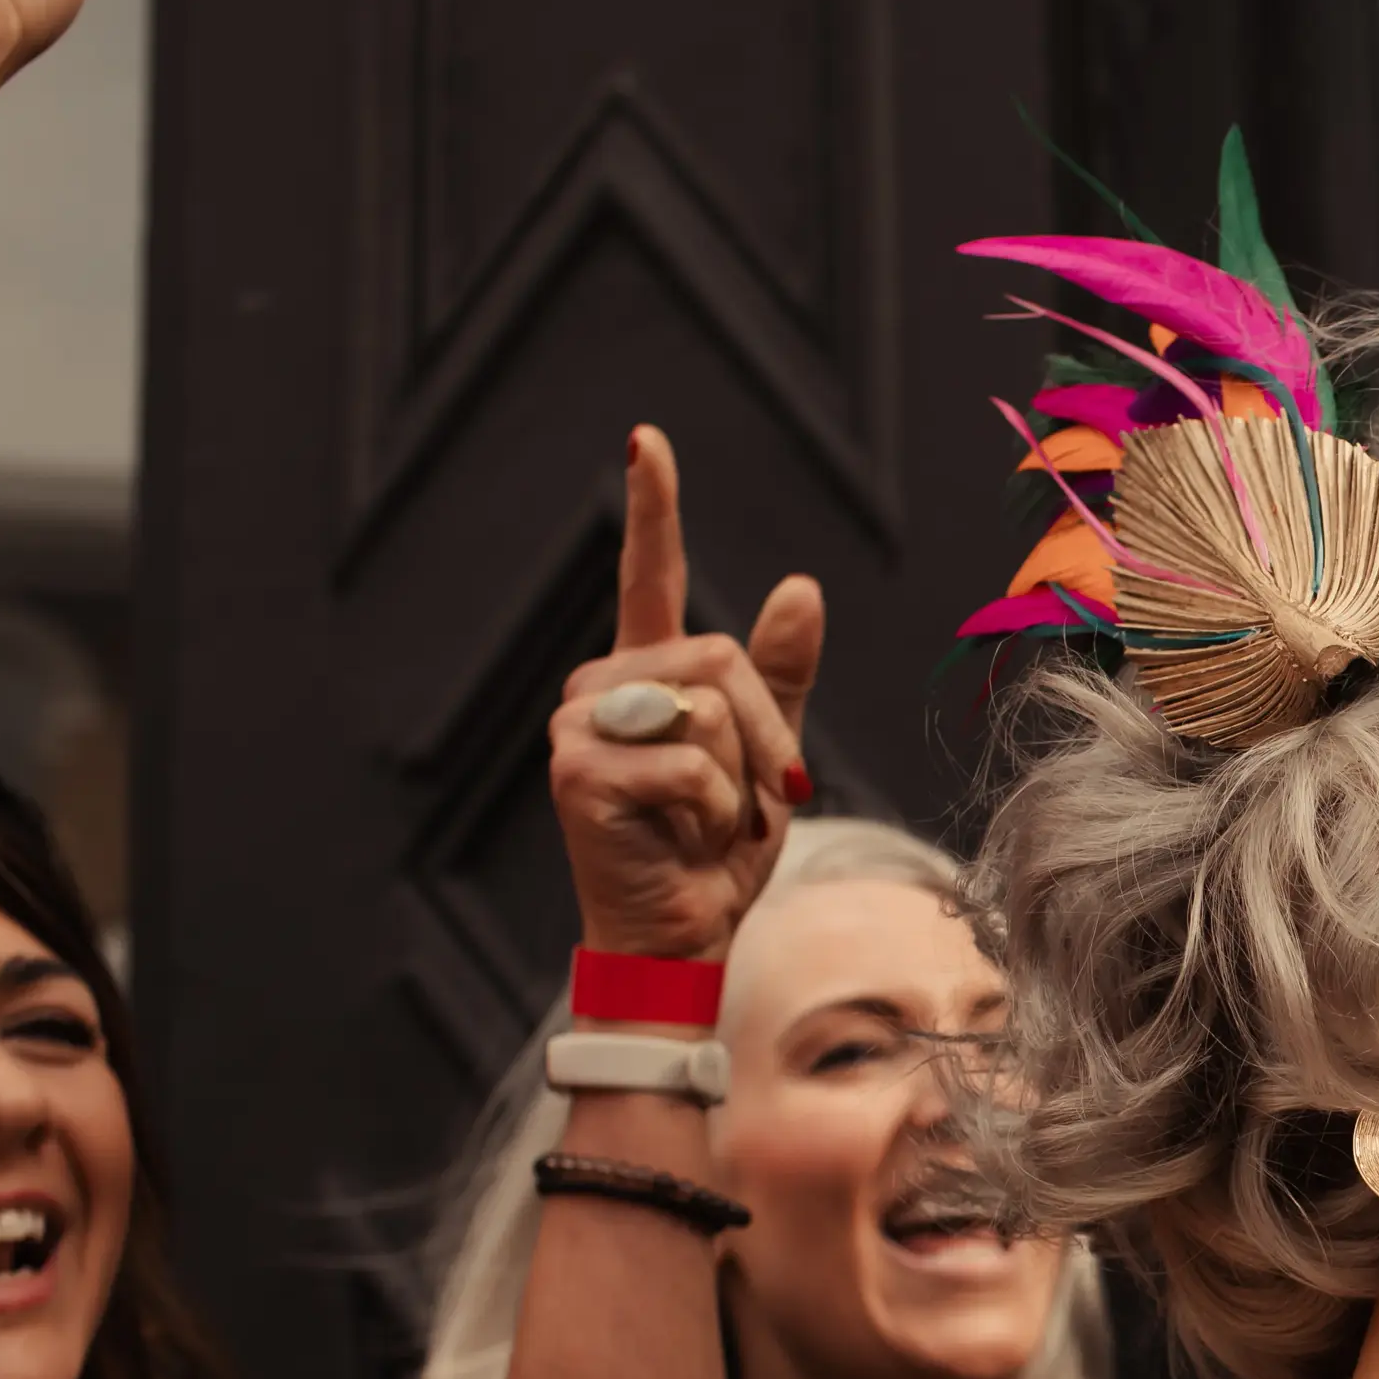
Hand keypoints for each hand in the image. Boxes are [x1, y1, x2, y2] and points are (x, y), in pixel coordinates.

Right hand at [550, 427, 824, 967]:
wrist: (680, 936)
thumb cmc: (714, 852)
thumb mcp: (767, 757)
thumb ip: (779, 677)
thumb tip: (799, 586)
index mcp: (646, 677)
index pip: (647, 578)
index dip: (651, 509)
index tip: (646, 442)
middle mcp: (602, 688)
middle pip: (720, 657)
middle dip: (765, 733)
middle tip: (762, 796)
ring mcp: (580, 726)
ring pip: (708, 709)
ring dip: (740, 781)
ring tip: (707, 824)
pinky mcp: (579, 771)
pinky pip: (691, 765)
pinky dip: (715, 812)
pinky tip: (681, 839)